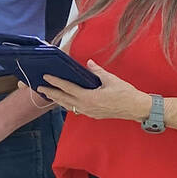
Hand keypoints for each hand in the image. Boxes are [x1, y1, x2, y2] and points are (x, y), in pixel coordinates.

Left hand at [33, 59, 149, 120]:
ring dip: (57, 100)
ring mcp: (89, 112)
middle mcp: (86, 107)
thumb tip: (89, 62)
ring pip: (68, 106)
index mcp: (89, 97)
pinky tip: (65, 101)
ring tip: (48, 94)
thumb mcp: (111, 80)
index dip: (55, 82)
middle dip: (50, 93)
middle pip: (63, 99)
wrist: (137, 109)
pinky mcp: (93, 115)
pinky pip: (76, 109)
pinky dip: (68, 104)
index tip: (46, 77)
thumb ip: (98, 71)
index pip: (67, 88)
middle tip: (39, 87)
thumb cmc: (126, 94)